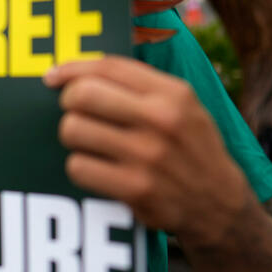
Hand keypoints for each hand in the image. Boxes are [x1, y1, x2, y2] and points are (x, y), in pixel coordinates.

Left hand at [44, 55, 249, 247]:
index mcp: (173, 93)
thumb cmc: (190, 147)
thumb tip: (74, 71)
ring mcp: (148, 156)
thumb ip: (137, 83)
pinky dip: (80, 167)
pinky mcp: (135, 189)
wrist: (220, 205)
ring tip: (90, 144)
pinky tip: (97, 169)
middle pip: (81, 95)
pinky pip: (77, 166)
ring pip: (73, 130)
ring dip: (73, 138)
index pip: (108, 66)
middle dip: (69, 103)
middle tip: (76, 114)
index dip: (71, 69)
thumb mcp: (182, 105)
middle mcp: (162, 120)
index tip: (52, 77)